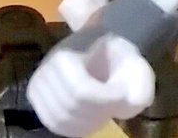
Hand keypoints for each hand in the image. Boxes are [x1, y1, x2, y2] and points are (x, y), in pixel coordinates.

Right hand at [27, 34, 154, 136]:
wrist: (99, 50)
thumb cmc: (119, 57)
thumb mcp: (137, 64)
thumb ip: (140, 83)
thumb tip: (128, 102)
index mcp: (68, 51)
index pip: (81, 90)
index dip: (106, 99)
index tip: (123, 93)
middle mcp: (45, 68)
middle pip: (71, 107)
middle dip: (99, 111)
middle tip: (116, 103)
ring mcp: (37, 86)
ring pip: (62, 119)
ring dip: (89, 121)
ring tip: (105, 109)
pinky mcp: (37, 101)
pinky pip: (54, 125)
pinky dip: (76, 127)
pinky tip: (92, 118)